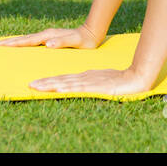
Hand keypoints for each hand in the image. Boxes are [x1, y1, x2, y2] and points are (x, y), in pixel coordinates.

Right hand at [0, 25, 101, 48]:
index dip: (14, 43)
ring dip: (15, 41)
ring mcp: (47, 36)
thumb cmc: (84, 40)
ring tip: (3, 44)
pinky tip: (21, 46)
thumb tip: (48, 44)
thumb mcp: (75, 42)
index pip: (27, 41)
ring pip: (27, 39)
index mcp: (48, 36)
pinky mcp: (50, 38)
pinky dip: (23, 43)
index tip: (1, 45)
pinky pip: (33, 41)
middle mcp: (46, 35)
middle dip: (10, 41)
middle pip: (24, 39)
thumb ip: (62, 42)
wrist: (92, 32)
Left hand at [29, 66, 155, 95]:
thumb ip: (92, 84)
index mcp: (86, 76)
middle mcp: (85, 78)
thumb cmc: (122, 80)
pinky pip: (78, 88)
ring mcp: (90, 82)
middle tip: (30, 85)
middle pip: (61, 80)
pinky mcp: (96, 86)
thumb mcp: (103, 82)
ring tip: (36, 86)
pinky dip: (67, 88)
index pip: (64, 79)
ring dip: (50, 85)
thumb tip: (81, 88)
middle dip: (45, 83)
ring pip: (66, 83)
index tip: (37, 84)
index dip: (50, 81)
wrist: (137, 76)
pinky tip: (58, 89)